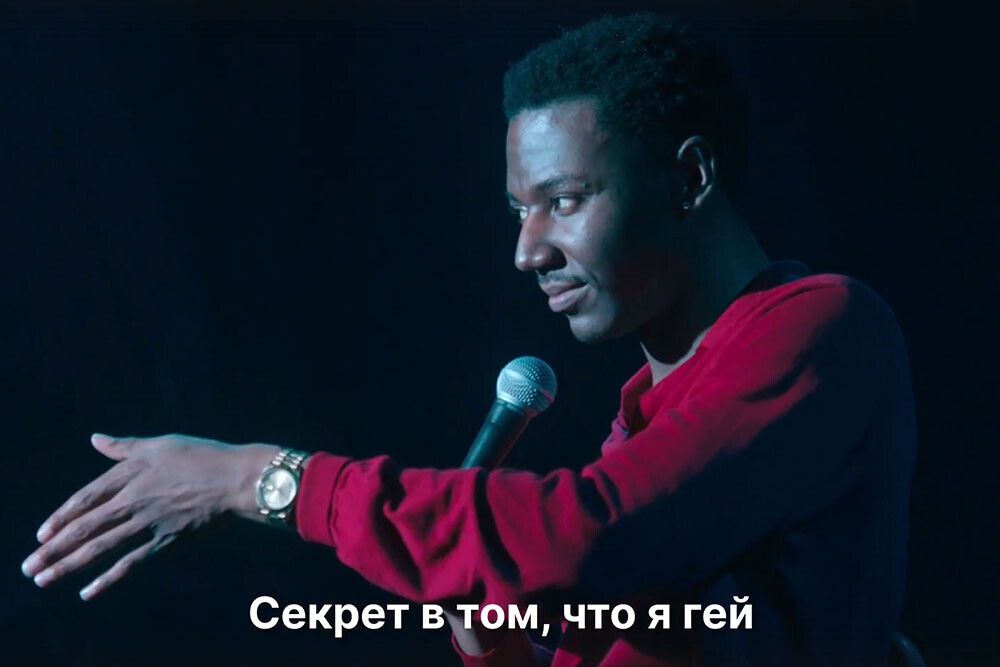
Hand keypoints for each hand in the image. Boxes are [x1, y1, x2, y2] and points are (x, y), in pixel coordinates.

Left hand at [21, 433, 278, 599]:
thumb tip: (96, 439)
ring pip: (101, 547)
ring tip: (42, 580)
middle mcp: (134, 499)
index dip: (62, 516)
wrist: (238, 479)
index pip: (87, 498)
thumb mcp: (161, 444)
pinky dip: (108, 578)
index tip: (41, 534)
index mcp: (131, 473)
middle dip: (54, 547)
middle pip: (86, 526)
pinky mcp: (166, 539)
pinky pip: (131, 562)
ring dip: (68, 564)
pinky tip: (87, 592)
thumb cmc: (203, 456)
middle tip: (29, 566)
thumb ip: (125, 447)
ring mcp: (149, 521)